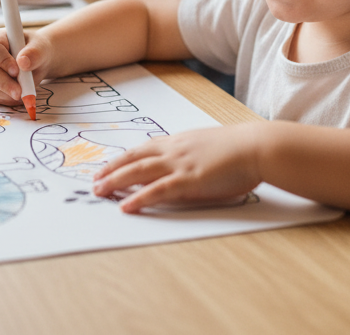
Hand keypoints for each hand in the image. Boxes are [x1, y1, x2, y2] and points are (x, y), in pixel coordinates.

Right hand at [0, 27, 52, 105]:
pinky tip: (20, 95)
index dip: (2, 61)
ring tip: (25, 92)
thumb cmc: (36, 50)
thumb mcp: (40, 47)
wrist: (36, 61)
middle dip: (4, 83)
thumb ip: (34, 52)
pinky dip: (8, 99)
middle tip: (20, 92)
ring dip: (7, 93)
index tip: (16, 71)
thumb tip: (23, 62)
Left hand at [92, 123, 265, 212]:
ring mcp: (180, 164)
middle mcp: (174, 150)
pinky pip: (158, 191)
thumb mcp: (207, 145)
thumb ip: (190, 152)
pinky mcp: (189, 180)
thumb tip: (180, 161)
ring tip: (99, 192)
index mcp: (178, 141)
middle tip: (94, 181)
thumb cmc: (238, 148)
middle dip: (112, 169)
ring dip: (116, 182)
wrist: (255, 146)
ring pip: (139, 172)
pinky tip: (126, 207)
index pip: (143, 148)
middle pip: (134, 158)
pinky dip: (139, 198)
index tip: (107, 166)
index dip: (123, 158)